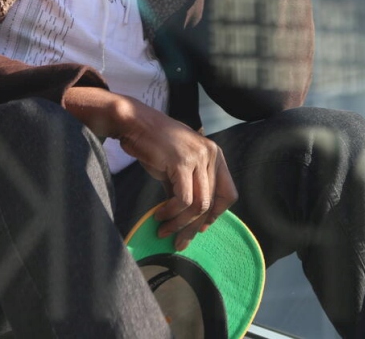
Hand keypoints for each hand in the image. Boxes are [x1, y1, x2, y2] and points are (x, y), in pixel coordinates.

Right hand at [64, 87, 237, 249]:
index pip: (228, 193)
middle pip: (212, 203)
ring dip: (180, 223)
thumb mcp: (179, 166)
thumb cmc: (155, 145)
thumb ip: (188, 188)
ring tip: (164, 230)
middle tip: (179, 242)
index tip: (200, 228)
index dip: (216, 215)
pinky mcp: (182, 163)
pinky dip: (171, 212)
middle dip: (194, 227)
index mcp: (215, 155)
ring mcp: (198, 158)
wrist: (136, 124)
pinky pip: (183, 199)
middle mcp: (211, 155)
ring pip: (199, 204)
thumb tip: (189, 221)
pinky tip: (159, 216)